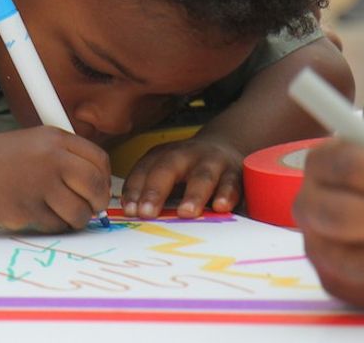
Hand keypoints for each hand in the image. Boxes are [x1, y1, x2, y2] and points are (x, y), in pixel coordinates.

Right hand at [0, 126, 110, 232]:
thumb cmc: (8, 158)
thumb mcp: (41, 143)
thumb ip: (72, 159)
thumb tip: (103, 189)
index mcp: (56, 140)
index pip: (100, 162)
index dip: (104, 180)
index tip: (99, 189)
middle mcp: (49, 160)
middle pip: (95, 187)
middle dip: (97, 203)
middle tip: (91, 207)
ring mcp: (36, 186)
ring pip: (78, 213)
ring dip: (75, 218)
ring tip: (61, 211)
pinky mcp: (24, 211)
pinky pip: (55, 226)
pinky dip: (53, 224)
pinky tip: (38, 212)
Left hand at [121, 136, 242, 218]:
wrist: (225, 148)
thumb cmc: (187, 170)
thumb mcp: (166, 174)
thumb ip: (150, 191)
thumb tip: (128, 216)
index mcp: (163, 156)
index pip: (144, 170)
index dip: (135, 189)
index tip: (129, 210)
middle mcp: (186, 155)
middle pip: (168, 169)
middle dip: (156, 190)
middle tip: (146, 213)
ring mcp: (211, 162)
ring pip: (202, 176)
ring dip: (194, 194)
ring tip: (186, 212)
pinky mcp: (235, 173)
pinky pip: (231, 183)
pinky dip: (227, 194)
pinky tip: (221, 206)